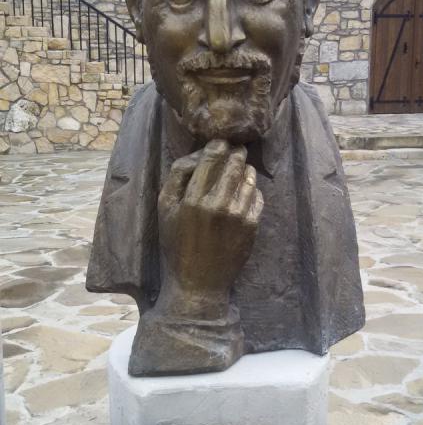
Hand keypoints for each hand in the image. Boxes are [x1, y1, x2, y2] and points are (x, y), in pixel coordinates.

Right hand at [157, 139, 263, 315]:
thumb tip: (199, 154)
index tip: (221, 142)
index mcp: (191, 199)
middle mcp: (216, 204)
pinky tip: (246, 190)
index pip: (210, 159)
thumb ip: (177, 178)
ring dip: (246, 169)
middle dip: (236, 153)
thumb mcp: (165, 210)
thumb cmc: (177, 244)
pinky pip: (257, 196)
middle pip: (233, 164)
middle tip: (237, 148)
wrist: (199, 282)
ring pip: (248, 178)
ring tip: (242, 168)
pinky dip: (253, 189)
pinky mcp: (252, 225)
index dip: (218, 145)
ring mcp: (237, 215)